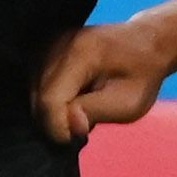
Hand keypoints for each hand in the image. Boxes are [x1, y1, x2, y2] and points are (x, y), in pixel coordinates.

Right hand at [32, 19, 173, 144]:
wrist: (145, 44)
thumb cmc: (141, 75)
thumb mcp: (130, 102)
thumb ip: (96, 112)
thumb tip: (69, 126)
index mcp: (81, 52)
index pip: (50, 100)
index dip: (59, 127)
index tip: (82, 134)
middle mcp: (56, 43)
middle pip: (37, 99)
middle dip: (58, 121)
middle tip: (87, 121)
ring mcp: (45, 44)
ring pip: (32, 94)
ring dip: (54, 111)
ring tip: (83, 107)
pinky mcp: (40, 50)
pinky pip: (33, 86)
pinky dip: (49, 100)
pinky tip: (73, 98)